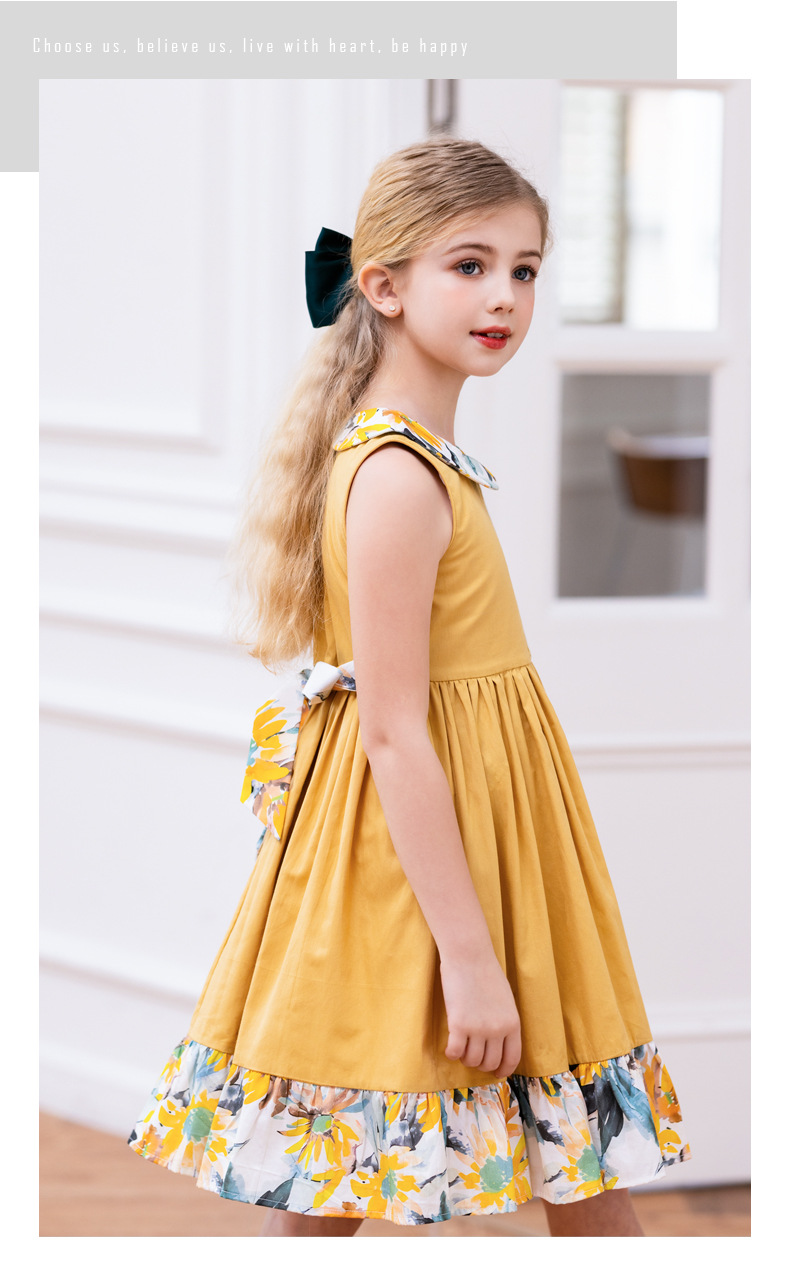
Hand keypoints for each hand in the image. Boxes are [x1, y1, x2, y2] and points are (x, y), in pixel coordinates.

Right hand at [439, 951, 521, 1079]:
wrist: (469, 956)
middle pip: (490, 1062)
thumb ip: (504, 1021)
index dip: (503, 1070)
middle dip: (481, 1064)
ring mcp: (478, 1029)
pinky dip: (451, 1053)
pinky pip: (454, 1052)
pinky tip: (450, 1047)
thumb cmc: (485, 973)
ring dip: (465, 1058)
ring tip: (461, 1048)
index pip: (512, 1058)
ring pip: (472, 1060)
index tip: (496, 1073)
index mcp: (513, 1023)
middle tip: (472, 1056)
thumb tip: (497, 1043)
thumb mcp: (505, 1000)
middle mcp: (498, 1030)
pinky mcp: (459, 1025)